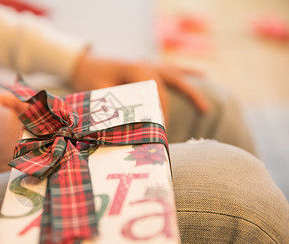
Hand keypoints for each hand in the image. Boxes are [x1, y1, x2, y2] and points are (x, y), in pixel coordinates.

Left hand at [71, 51, 209, 125]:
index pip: (155, 94)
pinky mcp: (148, 67)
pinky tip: (202, 74)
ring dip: (190, 92)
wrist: (83, 63)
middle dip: (167, 114)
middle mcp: (146, 65)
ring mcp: (148, 64)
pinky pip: (171, 69)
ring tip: (205, 109)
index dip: (158, 114)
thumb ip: (114, 106)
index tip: (158, 132)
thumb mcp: (98, 93)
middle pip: (166, 91)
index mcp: (135, 69)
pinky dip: (185, 71)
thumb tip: (127, 126)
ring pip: (175, 78)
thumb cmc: (89, 78)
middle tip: (166, 135)